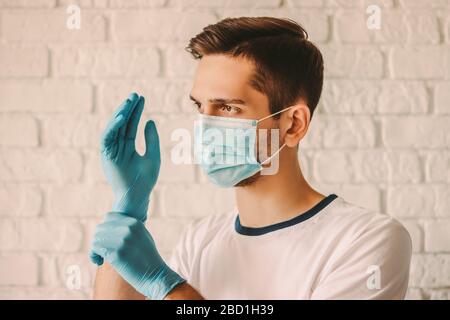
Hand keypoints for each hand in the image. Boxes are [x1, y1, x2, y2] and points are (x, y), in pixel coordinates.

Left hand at [90, 212, 185, 299]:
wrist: (155, 275)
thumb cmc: (147, 258)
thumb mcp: (142, 236)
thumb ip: (129, 229)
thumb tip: (111, 225)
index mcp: (135, 222)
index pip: (109, 217)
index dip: (105, 229)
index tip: (107, 240)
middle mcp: (128, 228)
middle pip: (100, 228)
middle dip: (99, 240)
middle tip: (102, 251)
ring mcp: (122, 240)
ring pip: (96, 238)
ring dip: (96, 249)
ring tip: (101, 258)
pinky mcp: (116, 252)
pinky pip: (95, 249)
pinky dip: (94, 256)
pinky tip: (100, 262)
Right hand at [100, 93, 159, 222]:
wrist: (137, 195)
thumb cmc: (145, 180)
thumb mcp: (153, 156)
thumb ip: (152, 139)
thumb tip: (150, 120)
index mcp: (127, 148)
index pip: (130, 125)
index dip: (135, 112)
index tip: (141, 99)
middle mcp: (117, 147)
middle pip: (121, 124)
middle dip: (128, 109)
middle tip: (135, 95)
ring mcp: (111, 151)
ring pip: (113, 128)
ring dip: (120, 114)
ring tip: (129, 102)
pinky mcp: (106, 156)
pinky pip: (107, 138)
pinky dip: (112, 127)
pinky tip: (121, 117)